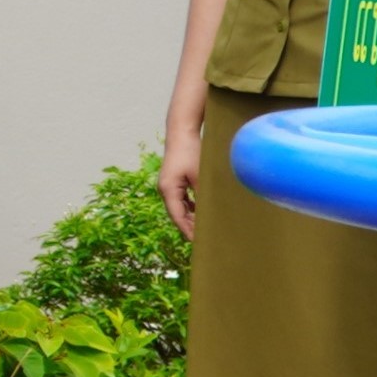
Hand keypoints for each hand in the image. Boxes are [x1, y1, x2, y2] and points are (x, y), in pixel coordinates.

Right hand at [161, 124, 201, 239]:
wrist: (182, 133)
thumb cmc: (191, 152)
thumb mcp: (200, 176)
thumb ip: (203, 195)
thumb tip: (210, 213)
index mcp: (168, 190)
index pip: (177, 216)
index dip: (188, 231)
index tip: (198, 243)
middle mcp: (165, 190)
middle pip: (177, 214)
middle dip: (190, 227)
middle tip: (205, 241)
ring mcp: (169, 186)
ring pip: (180, 208)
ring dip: (191, 218)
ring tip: (205, 230)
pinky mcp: (175, 181)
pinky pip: (182, 200)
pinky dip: (192, 209)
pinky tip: (203, 213)